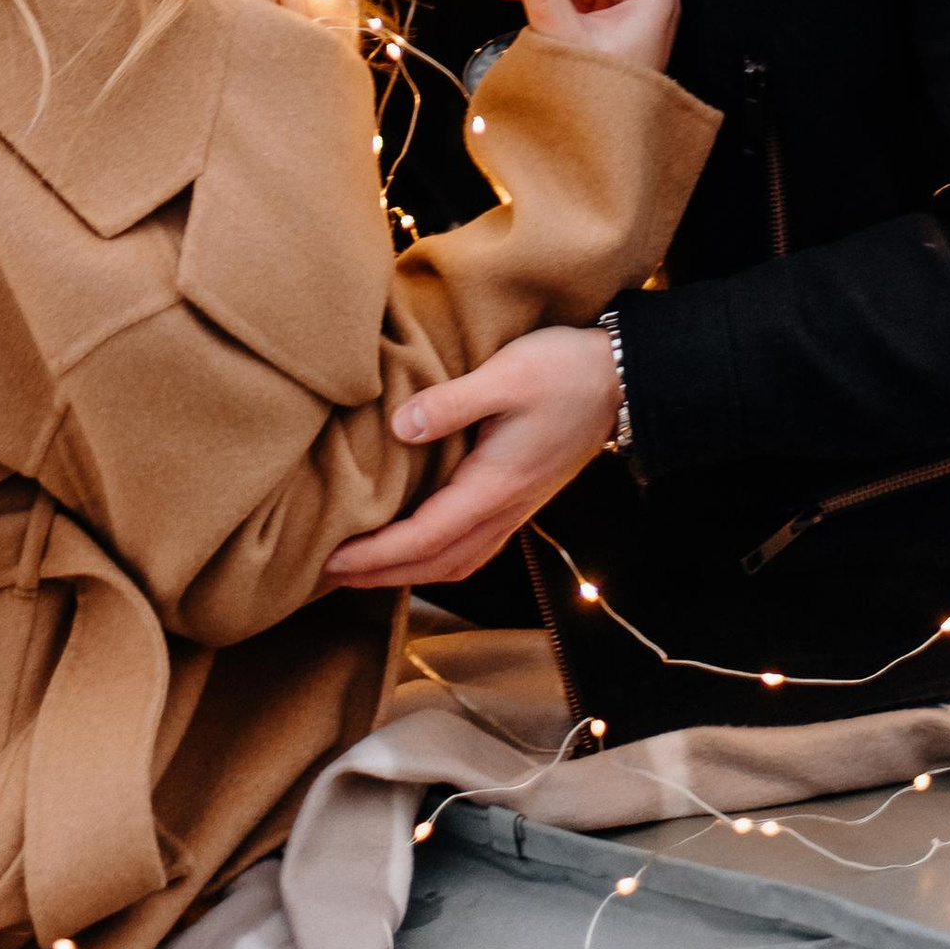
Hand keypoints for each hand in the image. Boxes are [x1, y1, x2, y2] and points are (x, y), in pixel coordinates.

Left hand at [322, 326, 619, 588]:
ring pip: (455, 562)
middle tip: (327, 577)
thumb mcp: (506, 374)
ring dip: (406, 573)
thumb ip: (452, 402)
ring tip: (363, 569)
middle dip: (380, 575)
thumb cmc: (565, 371)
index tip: (331, 562)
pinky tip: (418, 547)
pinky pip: (470, 546)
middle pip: (435, 564)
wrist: (622, 379)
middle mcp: (504, 509)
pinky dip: (436, 558)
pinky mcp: (518, 497)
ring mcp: (514, 507)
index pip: (424, 539)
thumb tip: (400, 428)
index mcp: (495, 486)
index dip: (376, 556)